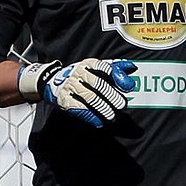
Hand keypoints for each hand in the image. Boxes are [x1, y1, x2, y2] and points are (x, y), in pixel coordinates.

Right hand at [18, 58, 136, 127]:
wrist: (52, 81)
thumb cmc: (81, 75)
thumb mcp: (95, 68)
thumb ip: (114, 68)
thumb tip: (132, 67)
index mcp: (88, 63)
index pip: (105, 68)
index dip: (118, 77)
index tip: (129, 87)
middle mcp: (79, 73)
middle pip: (99, 84)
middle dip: (112, 95)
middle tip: (122, 105)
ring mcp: (71, 86)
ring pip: (90, 98)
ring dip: (103, 108)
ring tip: (112, 116)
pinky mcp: (64, 99)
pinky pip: (78, 108)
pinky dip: (90, 116)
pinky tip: (99, 122)